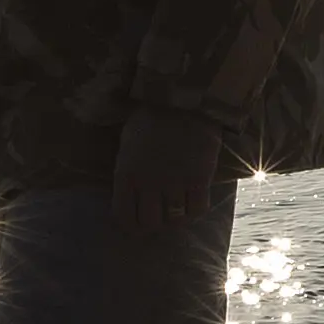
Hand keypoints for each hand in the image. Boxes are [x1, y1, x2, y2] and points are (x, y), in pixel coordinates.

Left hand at [111, 105, 223, 236]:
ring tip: (178, 208)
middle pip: (151, 223)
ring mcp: (175, 182)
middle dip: (155, 223)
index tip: (138, 223)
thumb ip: (128, 171)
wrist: (185, 98)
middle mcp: (148, 183)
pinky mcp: (199, 178)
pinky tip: (194, 201)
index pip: (124, 216)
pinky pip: (197, 210)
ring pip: (175, 219)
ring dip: (176, 217)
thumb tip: (129, 196)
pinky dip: (195, 210)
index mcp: (126, 174)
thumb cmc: (152, 117)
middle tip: (161, 216)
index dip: (132, 225)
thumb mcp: (128, 143)